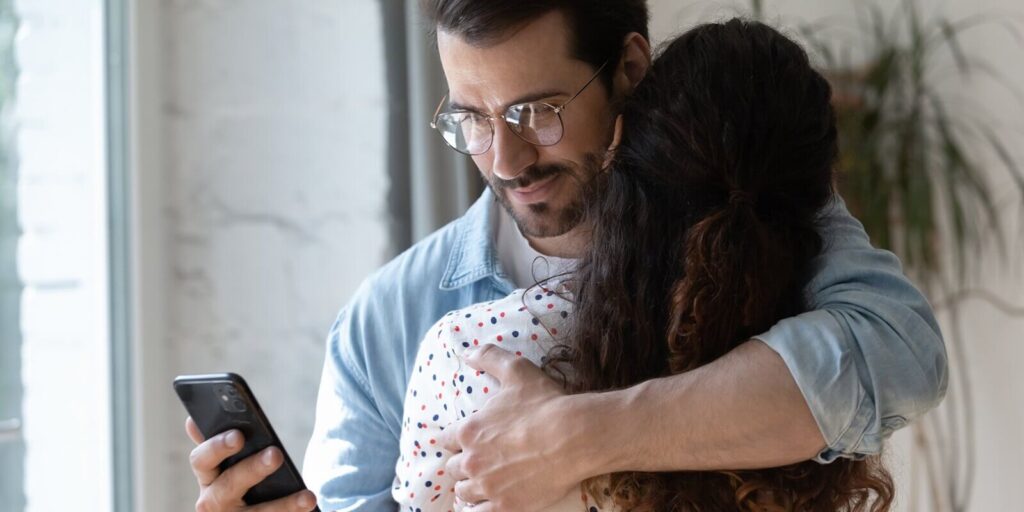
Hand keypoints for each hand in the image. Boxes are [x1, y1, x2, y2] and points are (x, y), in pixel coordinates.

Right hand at [185, 416, 316, 511]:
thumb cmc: (240, 479)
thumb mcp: (227, 464)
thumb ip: (219, 443)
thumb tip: (192, 419)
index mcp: (207, 477)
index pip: (202, 460)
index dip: (217, 447)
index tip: (237, 435)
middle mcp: (212, 502)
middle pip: (229, 485)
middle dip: (253, 469)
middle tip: (276, 454)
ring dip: (283, 504)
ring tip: (308, 497)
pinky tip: (310, 505)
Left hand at [438, 345, 597, 511]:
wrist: (574, 437)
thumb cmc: (545, 403)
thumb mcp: (516, 370)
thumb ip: (488, 356)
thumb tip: (466, 351)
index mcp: (468, 430)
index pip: (443, 439)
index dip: (453, 439)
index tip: (463, 440)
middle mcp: (471, 461)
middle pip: (454, 468)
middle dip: (464, 464)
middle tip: (478, 462)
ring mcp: (487, 487)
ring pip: (465, 493)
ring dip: (471, 488)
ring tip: (484, 484)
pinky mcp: (504, 507)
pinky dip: (481, 509)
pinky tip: (489, 504)